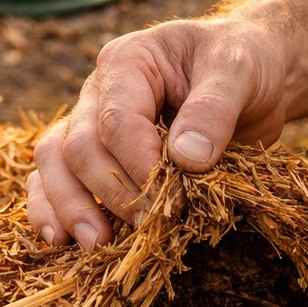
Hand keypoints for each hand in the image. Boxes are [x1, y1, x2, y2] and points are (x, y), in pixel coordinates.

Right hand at [27, 17, 288, 248]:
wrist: (254, 73)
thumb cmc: (244, 63)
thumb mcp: (238, 71)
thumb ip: (214, 109)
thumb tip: (186, 158)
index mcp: (128, 61)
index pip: (117, 120)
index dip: (138, 165)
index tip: (173, 200)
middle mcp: (98, 91)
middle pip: (79, 146)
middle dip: (111, 193)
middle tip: (149, 227)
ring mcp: (90, 121)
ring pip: (55, 163)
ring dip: (71, 207)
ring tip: (96, 245)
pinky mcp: (98, 153)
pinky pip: (56, 177)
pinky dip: (53, 208)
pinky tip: (63, 240)